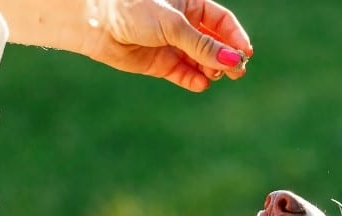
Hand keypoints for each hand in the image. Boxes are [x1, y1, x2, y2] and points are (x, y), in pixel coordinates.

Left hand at [84, 0, 252, 91]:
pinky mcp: (160, 64)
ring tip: (215, 75)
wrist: (95, 22)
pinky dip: (194, 80)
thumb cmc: (134, 9)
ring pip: (201, 61)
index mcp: (190, 4)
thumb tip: (233, 61)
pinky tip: (201, 83)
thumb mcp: (174, 25)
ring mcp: (172, 45)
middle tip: (237, 72)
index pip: (222, 22)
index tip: (245, 54)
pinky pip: (184, 74)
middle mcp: (183, 25)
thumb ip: (203, 45)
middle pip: (215, 44)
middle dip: (226, 58)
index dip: (235, 38)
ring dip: (211, 69)